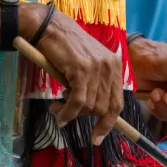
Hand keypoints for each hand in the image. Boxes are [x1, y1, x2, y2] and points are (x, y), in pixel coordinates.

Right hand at [22, 3, 123, 145]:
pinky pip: (77, 102)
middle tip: (65, 116)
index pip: (117, 103)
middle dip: (84, 118)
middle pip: (103, 108)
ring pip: (90, 107)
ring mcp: (97, 68)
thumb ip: (93, 86)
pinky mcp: (81, 70)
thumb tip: (91, 113)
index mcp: (114, 67)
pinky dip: (67, 113)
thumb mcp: (86, 66)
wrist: (49, 28)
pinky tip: (59, 115)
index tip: (96, 138)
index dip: (108, 124)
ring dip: (71, 114)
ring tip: (56, 109)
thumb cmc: (64, 48)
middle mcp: (109, 67)